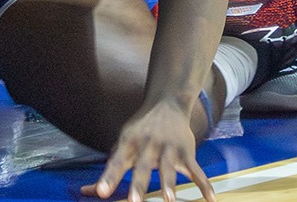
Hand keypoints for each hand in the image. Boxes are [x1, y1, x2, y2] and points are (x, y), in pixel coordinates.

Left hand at [81, 101, 213, 201]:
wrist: (168, 103)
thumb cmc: (140, 130)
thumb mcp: (122, 143)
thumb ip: (109, 170)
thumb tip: (85, 191)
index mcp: (130, 142)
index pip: (117, 162)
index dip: (109, 177)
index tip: (100, 193)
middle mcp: (149, 144)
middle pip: (143, 167)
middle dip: (140, 184)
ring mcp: (170, 148)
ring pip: (170, 168)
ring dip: (169, 183)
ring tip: (168, 200)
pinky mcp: (187, 151)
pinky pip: (197, 171)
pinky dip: (205, 185)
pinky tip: (211, 200)